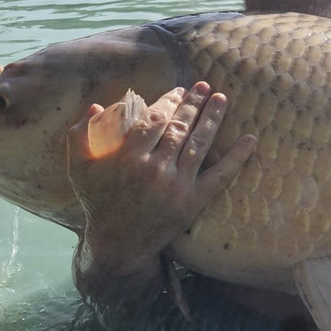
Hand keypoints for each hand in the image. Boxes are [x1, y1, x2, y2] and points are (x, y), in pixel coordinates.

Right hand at [66, 81, 255, 310]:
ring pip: (199, 144)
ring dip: (212, 118)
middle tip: (204, 87)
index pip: (154, 119)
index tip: (178, 90)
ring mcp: (177, 186)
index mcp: (128, 157)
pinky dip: (237, 157)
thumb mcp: (80, 169)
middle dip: (193, 104)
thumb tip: (95, 106)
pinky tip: (250, 139)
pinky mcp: (193, 202)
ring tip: (221, 99)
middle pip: (179, 127)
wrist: (118, 244)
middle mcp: (154, 169)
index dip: (169, 101)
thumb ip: (80, 136)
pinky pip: (220, 176)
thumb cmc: (98, 201)